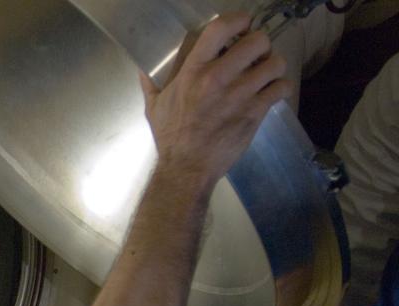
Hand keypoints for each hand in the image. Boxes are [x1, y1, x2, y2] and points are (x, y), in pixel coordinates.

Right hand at [140, 13, 292, 192]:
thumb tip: (142, 70)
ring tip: (266, 74)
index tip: (243, 26)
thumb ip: (151, 84)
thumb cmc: (170, 137)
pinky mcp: (255, 112)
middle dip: (261, 45)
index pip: (221, 28)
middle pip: (258, 41)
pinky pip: (281, 87)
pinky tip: (271, 93)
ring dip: (274, 66)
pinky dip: (280, 88)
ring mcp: (240, 95)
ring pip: (275, 63)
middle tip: (256, 55)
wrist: (186, 168)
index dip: (239, 21)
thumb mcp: (154, 107)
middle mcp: (218, 78)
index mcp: (193, 71)